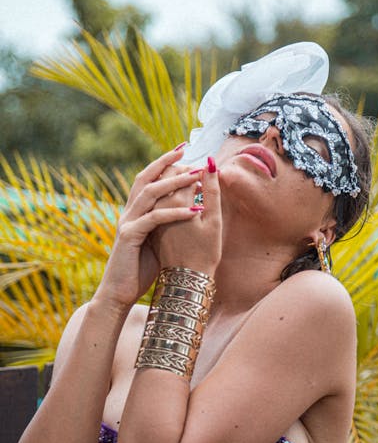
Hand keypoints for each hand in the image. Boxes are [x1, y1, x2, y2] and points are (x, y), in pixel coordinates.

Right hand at [94, 145, 203, 307]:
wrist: (118, 293)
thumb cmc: (140, 269)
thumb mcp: (156, 241)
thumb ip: (164, 223)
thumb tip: (186, 209)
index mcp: (136, 212)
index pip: (148, 179)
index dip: (163, 164)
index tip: (183, 152)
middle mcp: (129, 212)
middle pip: (145, 177)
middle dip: (165, 162)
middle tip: (184, 149)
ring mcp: (128, 223)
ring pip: (150, 193)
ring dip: (174, 182)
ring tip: (195, 175)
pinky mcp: (129, 237)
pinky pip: (154, 219)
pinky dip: (174, 213)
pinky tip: (193, 210)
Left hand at [151, 157, 221, 275]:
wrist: (186, 281)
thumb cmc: (205, 252)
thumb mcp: (213, 221)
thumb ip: (212, 190)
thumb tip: (209, 163)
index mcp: (176, 203)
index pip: (183, 173)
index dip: (197, 170)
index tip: (208, 175)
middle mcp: (159, 207)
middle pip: (167, 176)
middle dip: (183, 172)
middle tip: (200, 178)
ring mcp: (152, 217)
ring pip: (160, 189)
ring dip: (175, 184)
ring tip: (194, 190)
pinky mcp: (151, 226)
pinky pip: (157, 204)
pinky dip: (169, 198)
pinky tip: (184, 206)